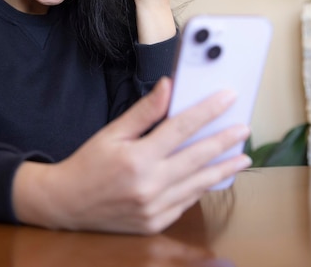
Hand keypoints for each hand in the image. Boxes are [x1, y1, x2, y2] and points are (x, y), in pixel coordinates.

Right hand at [12, 77, 250, 234]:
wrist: (66, 203)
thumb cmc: (87, 164)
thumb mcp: (111, 133)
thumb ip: (143, 112)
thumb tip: (167, 87)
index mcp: (136, 158)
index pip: (181, 128)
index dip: (207, 111)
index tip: (227, 98)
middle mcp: (149, 185)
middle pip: (197, 158)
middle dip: (224, 141)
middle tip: (244, 129)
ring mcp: (154, 208)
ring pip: (198, 184)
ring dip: (222, 169)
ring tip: (241, 157)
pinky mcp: (155, 223)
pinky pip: (186, 203)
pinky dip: (201, 188)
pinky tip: (212, 178)